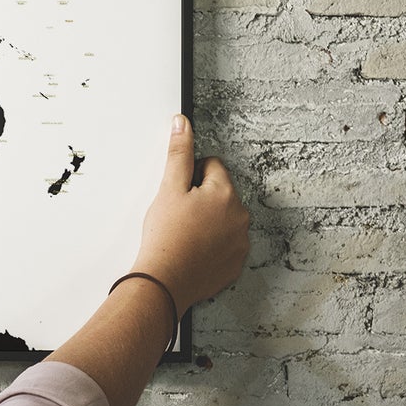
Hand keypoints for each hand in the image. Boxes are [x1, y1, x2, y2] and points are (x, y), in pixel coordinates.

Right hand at [130, 114, 249, 311]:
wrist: (165, 281)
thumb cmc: (166, 237)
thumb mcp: (168, 189)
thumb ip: (178, 153)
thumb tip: (182, 124)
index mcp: (225, 193)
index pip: (211, 165)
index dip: (189, 176)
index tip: (177, 193)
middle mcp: (240, 216)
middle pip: (219, 192)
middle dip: (201, 198)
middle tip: (178, 214)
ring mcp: (241, 241)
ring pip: (223, 218)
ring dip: (207, 221)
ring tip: (184, 234)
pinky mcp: (235, 263)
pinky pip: (225, 243)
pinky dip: (211, 244)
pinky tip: (192, 249)